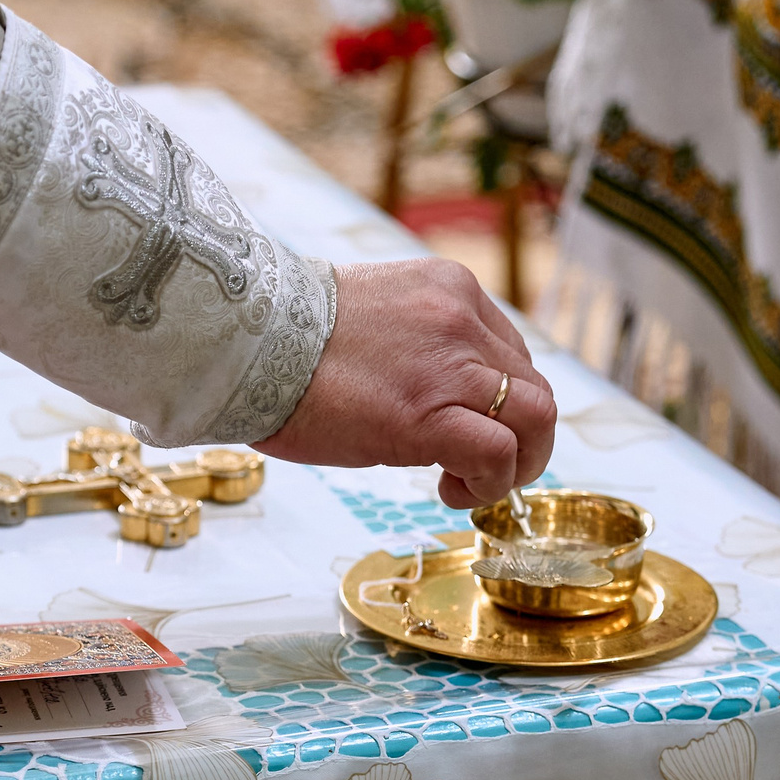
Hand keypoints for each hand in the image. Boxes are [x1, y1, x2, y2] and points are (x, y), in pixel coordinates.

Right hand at [259, 258, 555, 508]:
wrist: (243, 341)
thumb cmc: (285, 340)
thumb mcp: (371, 319)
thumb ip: (415, 345)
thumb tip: (426, 396)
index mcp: (449, 290)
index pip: (511, 353)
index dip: (500, 404)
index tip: (467, 429)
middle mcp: (462, 318)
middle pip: (535, 388)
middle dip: (520, 438)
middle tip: (477, 468)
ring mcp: (451, 364)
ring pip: (537, 417)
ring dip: (516, 464)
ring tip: (470, 483)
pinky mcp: (429, 414)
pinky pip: (498, 453)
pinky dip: (489, 482)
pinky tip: (451, 490)